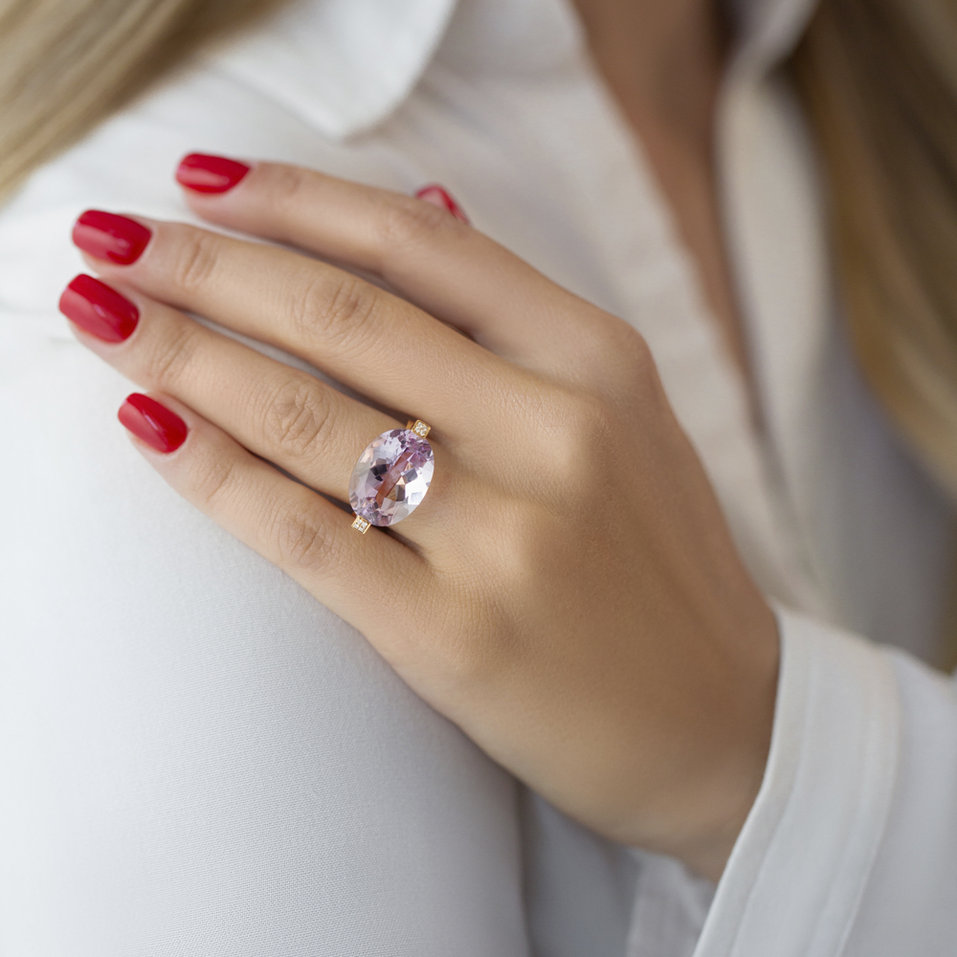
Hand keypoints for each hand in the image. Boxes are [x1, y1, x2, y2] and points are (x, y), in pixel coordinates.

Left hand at [60, 154, 779, 882]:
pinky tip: (151, 425)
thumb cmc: (660, 565)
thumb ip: (517, 318)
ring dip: (183, 355)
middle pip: (343, 317)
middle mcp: (555, 433)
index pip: (420, 245)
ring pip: (306, 418)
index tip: (204, 185)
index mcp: (599, 363)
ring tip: (105, 317)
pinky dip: (213, 474)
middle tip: (116, 241)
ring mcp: (505, 539)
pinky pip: (303, 535)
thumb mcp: (624, 416)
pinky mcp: (454, 637)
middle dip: (207, 266)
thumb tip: (418, 203)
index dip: (296, 200)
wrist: (724, 722)